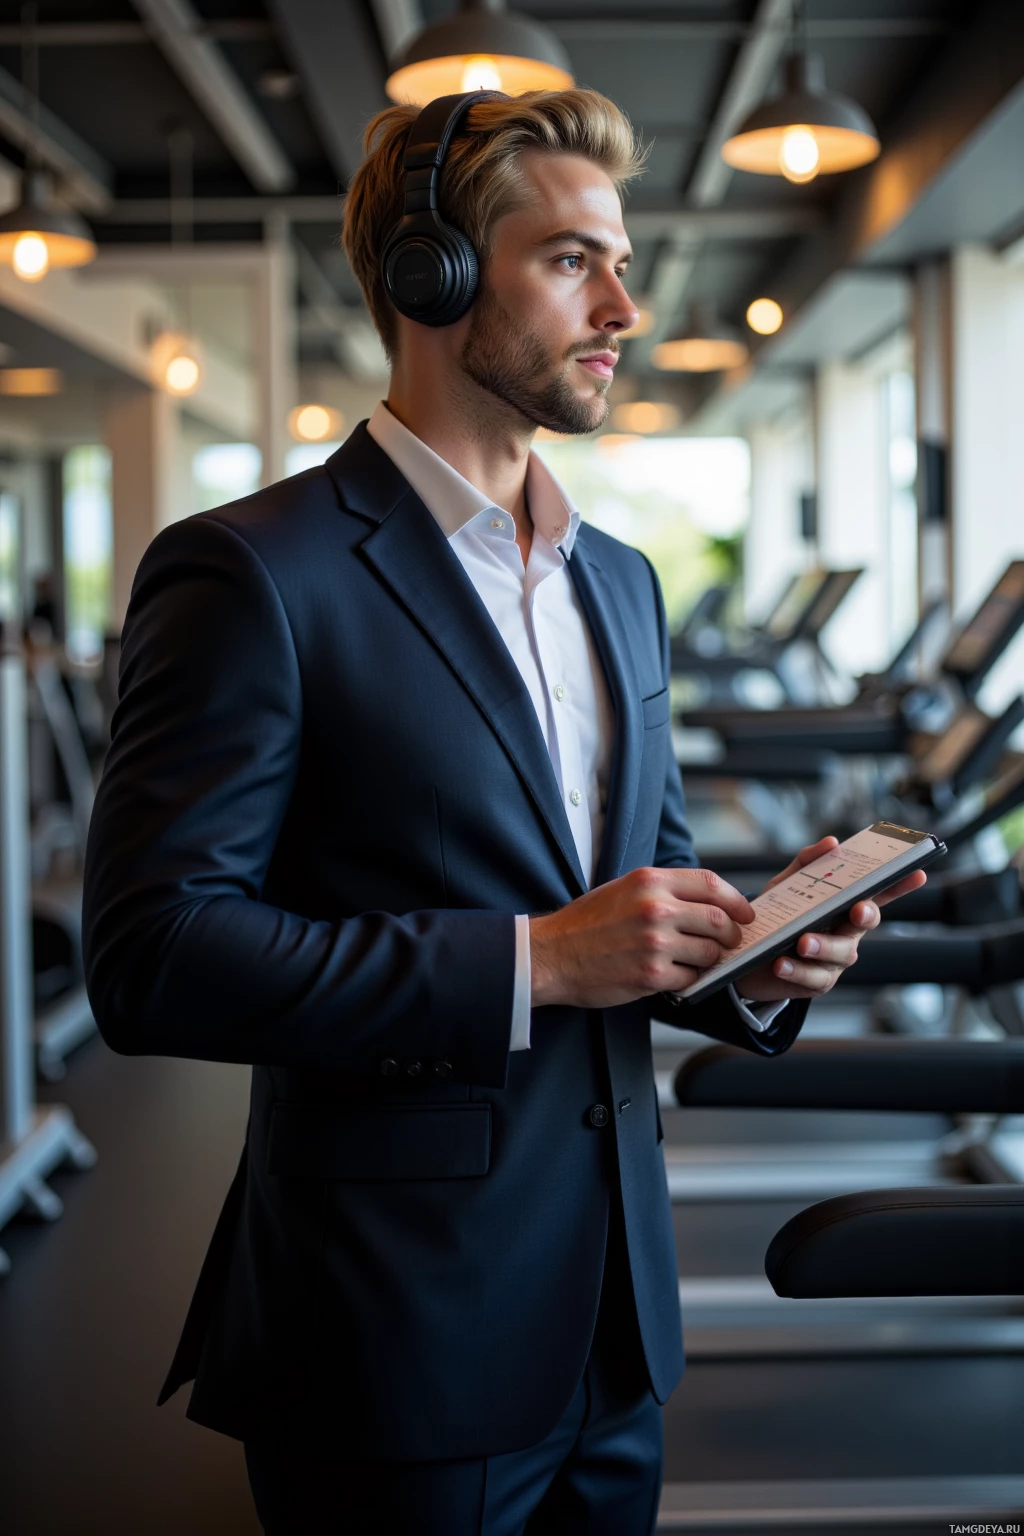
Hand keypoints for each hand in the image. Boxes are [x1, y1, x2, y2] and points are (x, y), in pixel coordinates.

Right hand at [530, 866, 754, 1008]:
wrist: (552, 955)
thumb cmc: (586, 923)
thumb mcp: (624, 889)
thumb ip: (664, 891)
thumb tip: (709, 902)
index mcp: (649, 881)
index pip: (711, 884)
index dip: (735, 900)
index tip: (745, 913)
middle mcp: (655, 908)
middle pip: (719, 920)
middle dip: (732, 934)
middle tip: (730, 942)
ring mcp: (655, 943)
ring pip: (710, 953)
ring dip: (711, 960)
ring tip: (695, 960)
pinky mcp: (651, 975)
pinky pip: (691, 979)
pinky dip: (689, 980)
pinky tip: (674, 976)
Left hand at [737, 836, 927, 1002]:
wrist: (747, 957)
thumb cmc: (776, 918)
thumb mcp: (786, 886)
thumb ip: (807, 863)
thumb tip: (831, 843)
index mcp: (844, 907)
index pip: (876, 894)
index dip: (899, 885)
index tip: (916, 872)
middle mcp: (846, 933)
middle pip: (866, 923)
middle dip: (866, 915)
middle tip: (857, 909)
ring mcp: (835, 960)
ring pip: (842, 954)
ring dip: (823, 946)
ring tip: (802, 942)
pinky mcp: (817, 982)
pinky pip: (814, 978)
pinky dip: (797, 970)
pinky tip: (781, 963)